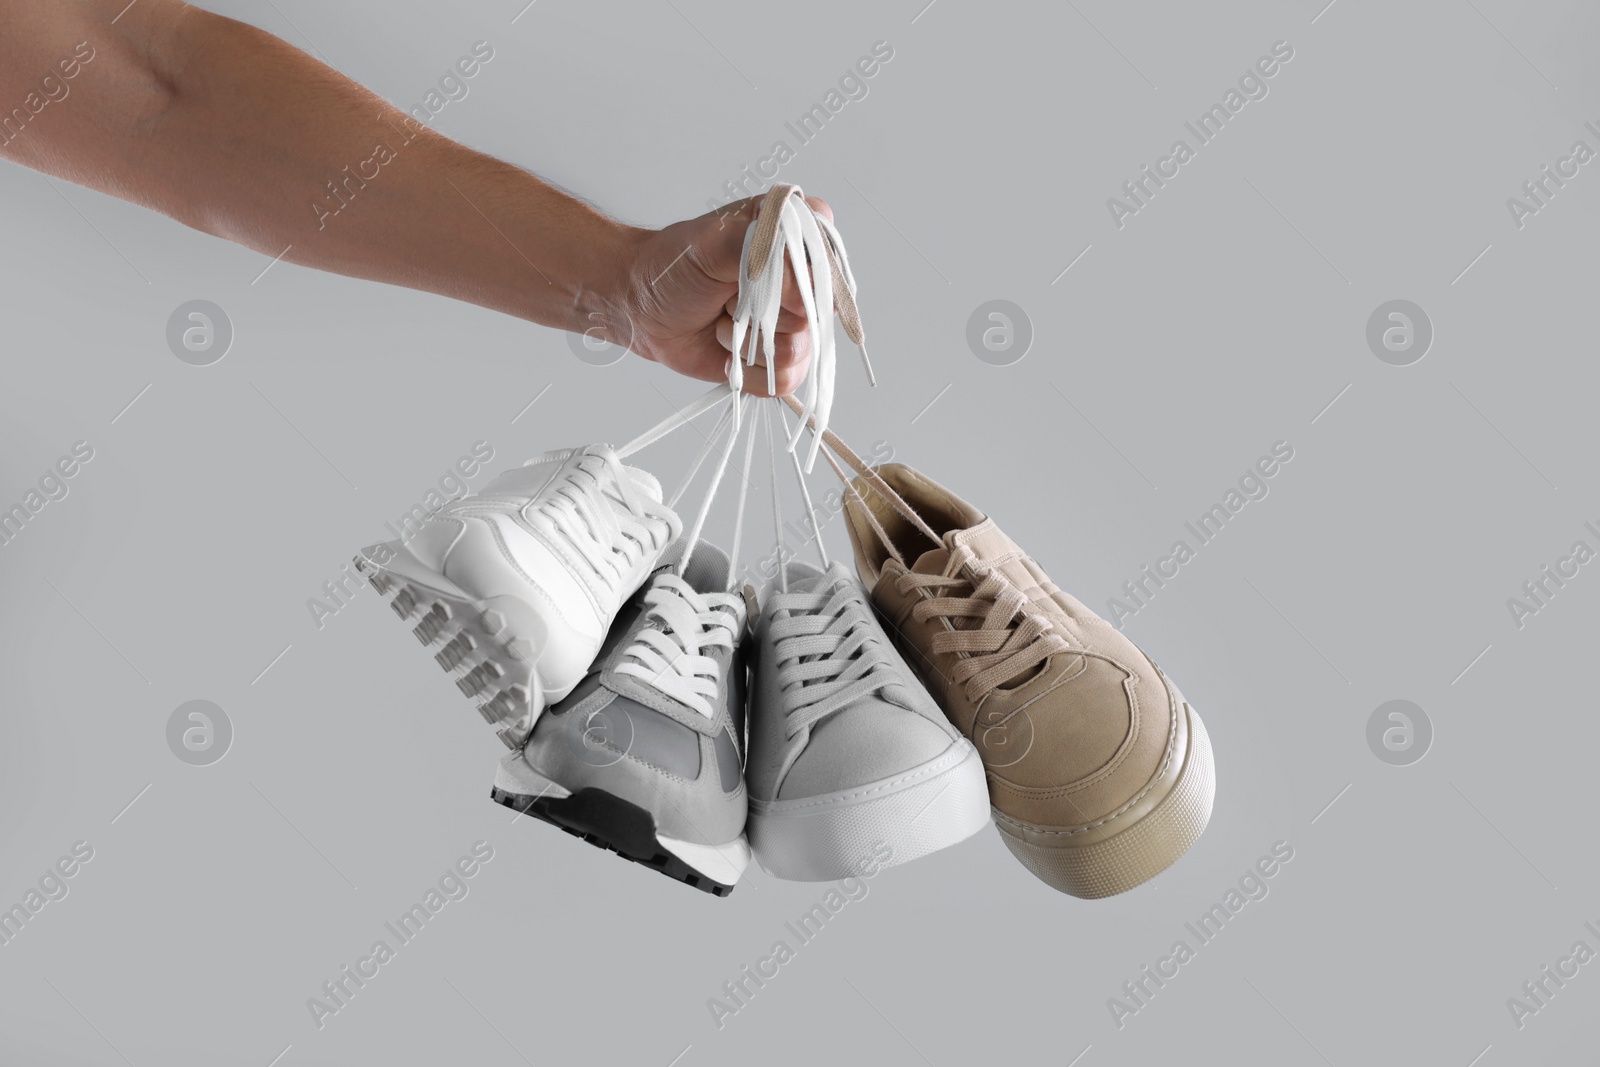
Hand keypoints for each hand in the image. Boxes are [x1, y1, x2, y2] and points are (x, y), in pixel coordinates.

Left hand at [611, 195, 834, 397]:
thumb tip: (807, 293)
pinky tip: (726, 350)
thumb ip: (764, 249)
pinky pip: (784, 380)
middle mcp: (798, 283)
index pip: (828, 257)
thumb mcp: (713, 241)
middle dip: (762, 313)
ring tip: (722, 322)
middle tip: (727, 297)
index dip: (800, 277)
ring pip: (798, 351)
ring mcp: (789, 324)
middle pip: (815, 313)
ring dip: (747, 342)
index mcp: (791, 237)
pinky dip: (747, 371)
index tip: (758, 277)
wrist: (639, 309)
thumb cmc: (672, 267)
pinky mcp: (774, 359)